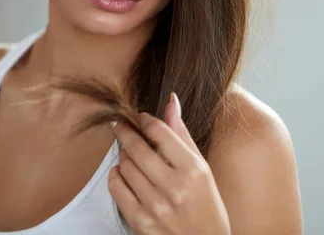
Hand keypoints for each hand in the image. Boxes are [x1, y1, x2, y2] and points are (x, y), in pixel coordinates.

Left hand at [109, 93, 230, 234]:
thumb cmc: (207, 206)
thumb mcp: (202, 168)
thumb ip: (182, 135)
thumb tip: (170, 101)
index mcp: (194, 170)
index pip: (160, 132)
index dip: (145, 120)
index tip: (139, 117)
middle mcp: (174, 187)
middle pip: (138, 147)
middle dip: (125, 132)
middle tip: (121, 125)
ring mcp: (155, 206)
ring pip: (125, 166)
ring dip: (123, 155)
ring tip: (128, 153)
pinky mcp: (140, 222)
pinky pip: (116, 188)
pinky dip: (116, 175)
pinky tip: (123, 172)